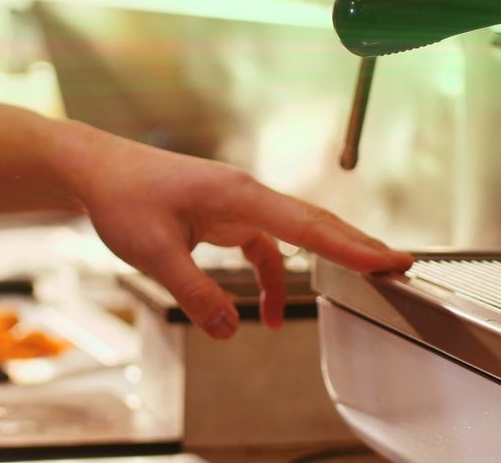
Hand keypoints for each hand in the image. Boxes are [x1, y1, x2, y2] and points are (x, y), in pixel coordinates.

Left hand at [64, 130, 413, 338]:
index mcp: (238, 195)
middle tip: (400, 266)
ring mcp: (238, 203)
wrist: (99, 171)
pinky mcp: (226, 214)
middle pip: (315, 222)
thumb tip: (229, 329)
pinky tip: (262, 312)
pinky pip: (264, 246)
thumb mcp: (154, 253)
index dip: (351, 246)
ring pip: (294, 233)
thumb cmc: (125, 198)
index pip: (307, 225)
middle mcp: (246, 194)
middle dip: (357, 246)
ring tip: (358, 284)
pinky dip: (272, 277)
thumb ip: (194, 293)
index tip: (389, 260)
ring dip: (322, 261)